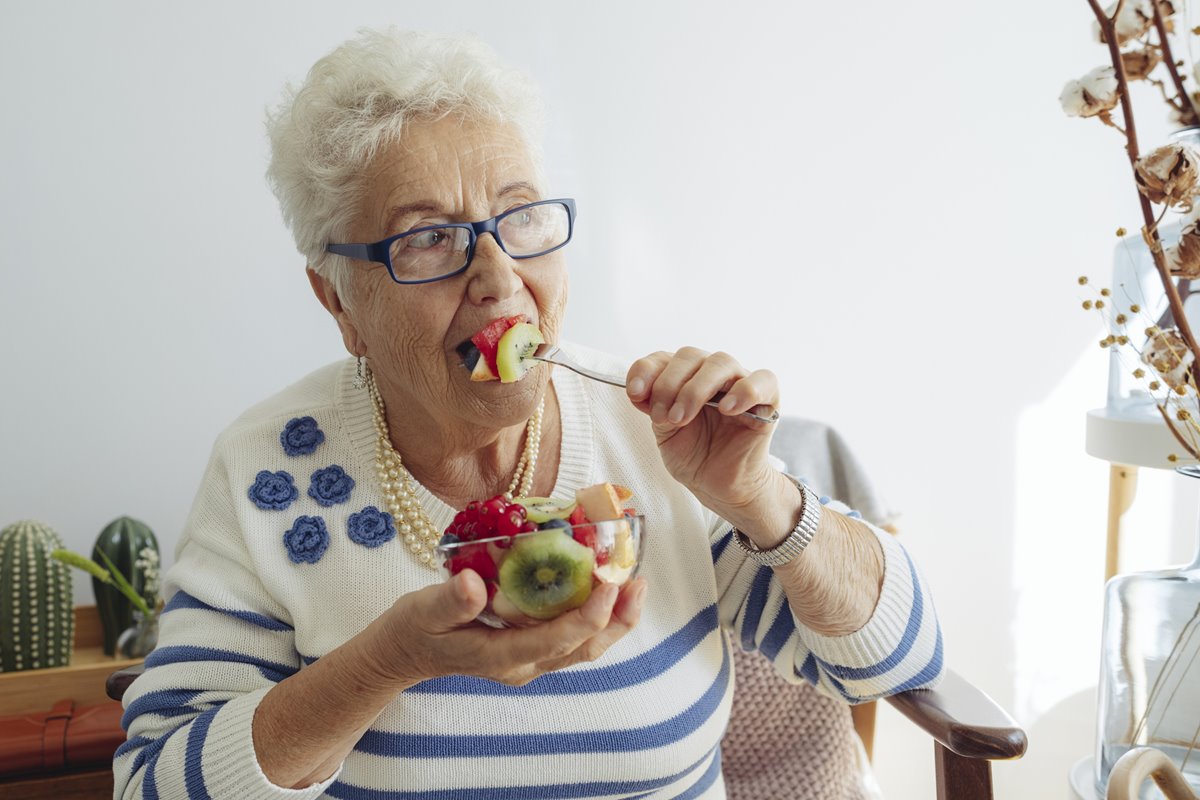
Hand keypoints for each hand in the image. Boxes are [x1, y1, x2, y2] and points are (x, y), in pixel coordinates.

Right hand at [367, 570, 647, 686]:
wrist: (403, 653)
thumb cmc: (414, 629)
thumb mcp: (423, 611)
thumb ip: (450, 601)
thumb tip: (473, 584)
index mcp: (502, 657)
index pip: (557, 641)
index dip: (589, 614)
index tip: (610, 583)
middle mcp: (524, 664)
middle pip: (583, 648)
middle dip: (616, 619)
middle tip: (637, 581)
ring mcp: (529, 660)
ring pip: (583, 646)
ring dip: (613, 618)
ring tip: (633, 583)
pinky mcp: (529, 648)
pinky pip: (572, 636)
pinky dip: (593, 613)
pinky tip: (601, 586)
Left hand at [626, 347, 779, 513]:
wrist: (718, 485)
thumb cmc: (694, 456)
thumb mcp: (663, 432)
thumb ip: (653, 407)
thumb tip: (639, 390)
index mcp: (684, 377)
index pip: (664, 358)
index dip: (647, 370)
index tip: (635, 394)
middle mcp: (711, 374)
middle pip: (690, 356)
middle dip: (668, 385)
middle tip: (662, 417)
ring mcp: (740, 383)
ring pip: (721, 362)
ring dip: (695, 389)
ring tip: (682, 418)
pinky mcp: (767, 400)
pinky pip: (764, 380)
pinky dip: (744, 390)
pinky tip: (726, 409)